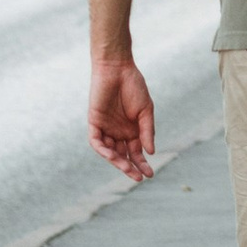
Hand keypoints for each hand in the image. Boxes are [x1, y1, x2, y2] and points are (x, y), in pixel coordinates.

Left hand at [88, 54, 157, 181]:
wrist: (117, 69)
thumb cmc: (134, 87)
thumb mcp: (145, 110)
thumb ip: (147, 131)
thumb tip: (151, 152)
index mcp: (132, 130)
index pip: (136, 152)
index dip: (142, 164)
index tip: (150, 173)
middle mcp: (118, 132)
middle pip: (123, 155)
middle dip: (130, 167)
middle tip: (138, 178)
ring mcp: (106, 128)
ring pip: (109, 152)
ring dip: (118, 162)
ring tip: (127, 169)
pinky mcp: (94, 122)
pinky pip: (96, 141)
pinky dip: (103, 150)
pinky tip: (112, 156)